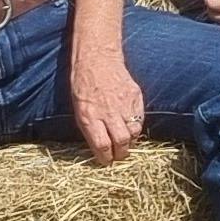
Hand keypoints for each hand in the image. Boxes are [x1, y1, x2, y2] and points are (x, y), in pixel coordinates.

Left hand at [67, 36, 143, 162]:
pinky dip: (136, 125)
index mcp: (89, 116)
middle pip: (121, 141)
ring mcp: (124, 104)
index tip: (106, 161)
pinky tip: (131, 126)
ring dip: (131, 141)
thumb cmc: (82, 84)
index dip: (105, 157)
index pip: (102, 145)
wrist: (97, 59)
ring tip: (126, 143)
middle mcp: (108, 112)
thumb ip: (91, 127)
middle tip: (119, 156)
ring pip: (134, 131)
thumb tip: (101, 145)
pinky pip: (140, 117)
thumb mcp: (79, 109)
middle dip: (121, 153)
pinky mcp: (135, 96)